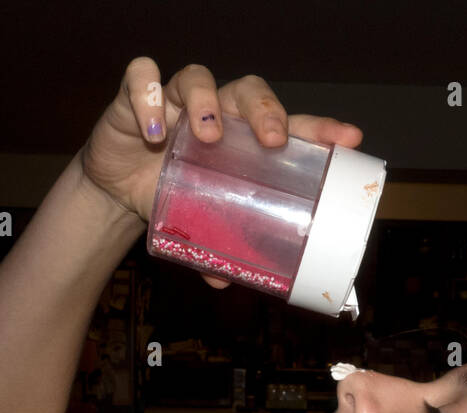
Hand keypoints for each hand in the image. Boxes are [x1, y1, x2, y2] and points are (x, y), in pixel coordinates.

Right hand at [80, 57, 363, 287]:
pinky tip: (153, 129)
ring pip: (199, 77)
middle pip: (250, 91)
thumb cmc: (172, 195)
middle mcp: (217, 110)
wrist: (117, 189)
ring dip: (206, 101)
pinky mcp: (135, 96)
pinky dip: (146, 97)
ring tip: (207, 135)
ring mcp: (176, 99)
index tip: (348, 139)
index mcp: (244, 139)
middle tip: (273, 141)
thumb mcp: (196, 224)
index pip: (290, 125)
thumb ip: (211, 247)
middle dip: (266, 111)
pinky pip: (140, 77)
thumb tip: (224, 281)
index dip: (320, 128)